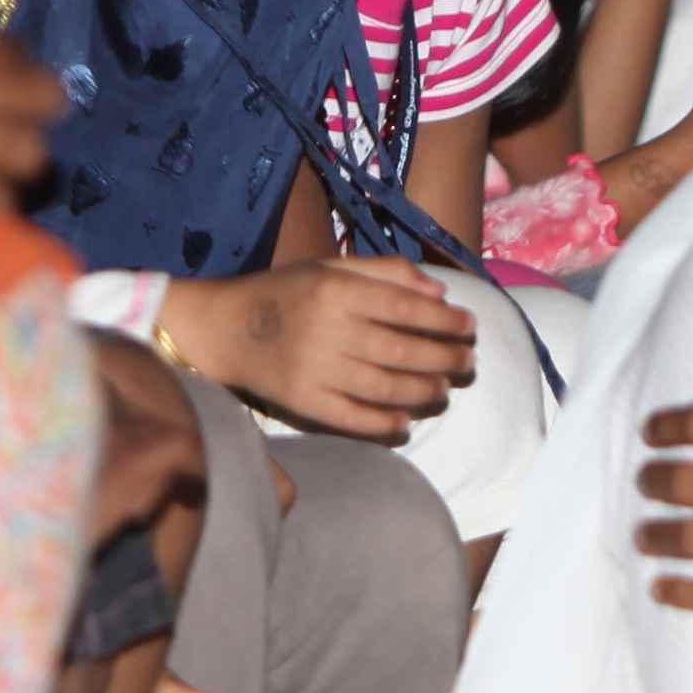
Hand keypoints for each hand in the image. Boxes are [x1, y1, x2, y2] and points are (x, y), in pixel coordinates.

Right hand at [214, 258, 473, 438]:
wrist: (222, 328)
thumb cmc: (285, 292)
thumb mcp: (331, 269)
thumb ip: (386, 273)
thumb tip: (439, 293)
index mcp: (336, 291)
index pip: (406, 309)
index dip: (445, 321)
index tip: (470, 327)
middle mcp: (328, 329)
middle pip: (401, 350)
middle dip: (445, 358)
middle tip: (468, 362)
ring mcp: (314, 369)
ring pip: (383, 387)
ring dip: (424, 391)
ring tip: (444, 389)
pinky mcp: (301, 402)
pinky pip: (351, 418)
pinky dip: (382, 424)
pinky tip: (405, 421)